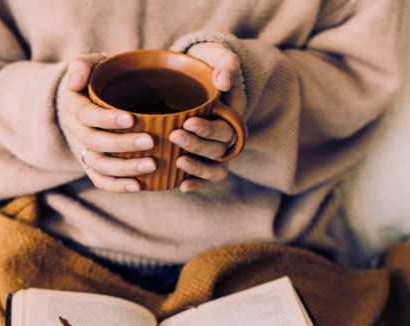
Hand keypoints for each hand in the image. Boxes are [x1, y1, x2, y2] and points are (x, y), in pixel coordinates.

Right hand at [58, 55, 156, 192]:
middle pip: (94, 142)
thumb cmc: (99, 77)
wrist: (94, 96)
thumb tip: (75, 80)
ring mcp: (83, 149)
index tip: (131, 119)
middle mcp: (75, 130)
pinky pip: (100, 180)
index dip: (106, 119)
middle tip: (150, 141)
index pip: (85, 114)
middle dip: (122, 144)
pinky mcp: (92, 164)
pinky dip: (117, 186)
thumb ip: (82, 66)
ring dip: (124, 168)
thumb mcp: (90, 64)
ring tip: (151, 165)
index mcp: (72, 104)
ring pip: (98, 165)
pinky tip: (138, 186)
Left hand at [172, 43, 246, 192]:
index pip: (226, 127)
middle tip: (175, 136)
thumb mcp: (216, 55)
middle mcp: (227, 135)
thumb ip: (225, 62)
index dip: (208, 129)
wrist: (192, 76)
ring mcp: (215, 149)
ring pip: (216, 168)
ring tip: (178, 162)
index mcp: (234, 113)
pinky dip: (196, 184)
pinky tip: (181, 186)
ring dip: (199, 168)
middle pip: (219, 148)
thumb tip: (224, 81)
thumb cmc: (204, 64)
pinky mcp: (202, 158)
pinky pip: (205, 178)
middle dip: (197, 145)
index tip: (187, 122)